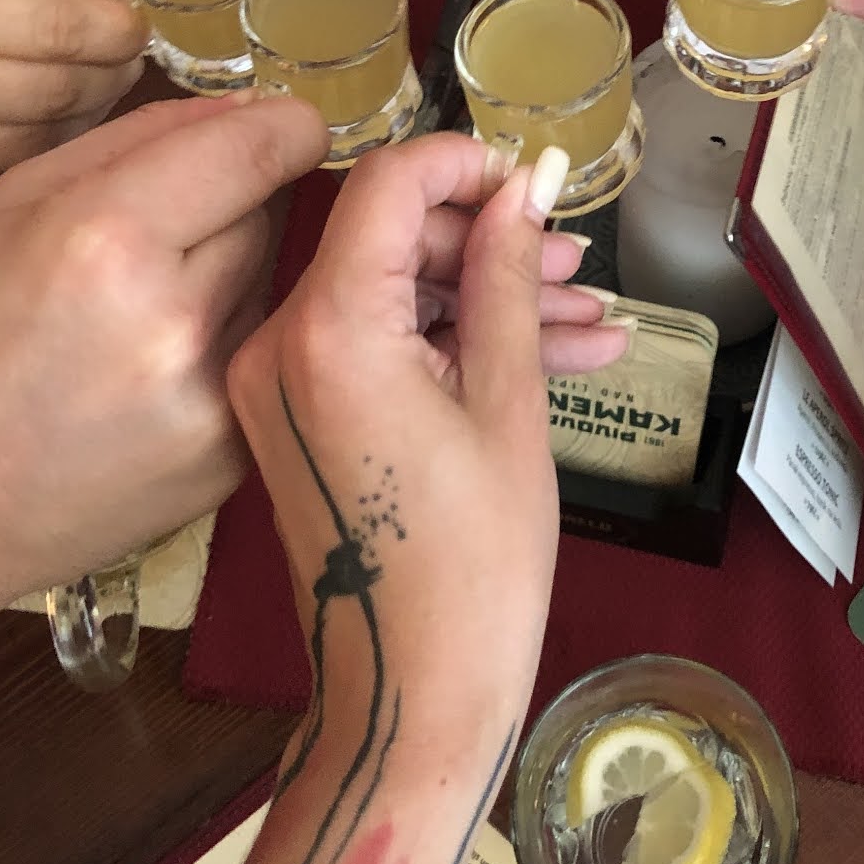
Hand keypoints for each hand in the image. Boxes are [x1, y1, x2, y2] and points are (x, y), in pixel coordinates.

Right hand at [0, 92, 329, 712]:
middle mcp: (170, 320)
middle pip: (266, 212)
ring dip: (231, 272)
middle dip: (235, 201)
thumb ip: (136, 138)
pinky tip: (157, 360)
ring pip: (270, 281)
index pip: (255, 150)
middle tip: (166, 230)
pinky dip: (226, 340)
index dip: (283, 127)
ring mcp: (207, 397)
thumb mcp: (10, 203)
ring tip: (146, 302)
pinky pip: (259, 353)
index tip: (286, 126)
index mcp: (105, 239)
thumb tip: (244, 109)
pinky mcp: (229, 454)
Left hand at [227, 136, 625, 747]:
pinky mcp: (290, 420)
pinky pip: (373, 347)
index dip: (466, 164)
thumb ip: (507, 276)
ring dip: (482, 296)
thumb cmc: (472, 568)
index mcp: (331, 331)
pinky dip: (448, 345)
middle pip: (387, 238)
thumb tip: (524, 185)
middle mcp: (281, 346)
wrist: (409, 699)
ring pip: (389, 294)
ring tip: (585, 314)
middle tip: (577, 263)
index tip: (534, 179)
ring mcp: (278, 387)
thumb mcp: (508, 404)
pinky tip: (551, 352)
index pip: (386, 184)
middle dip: (489, 239)